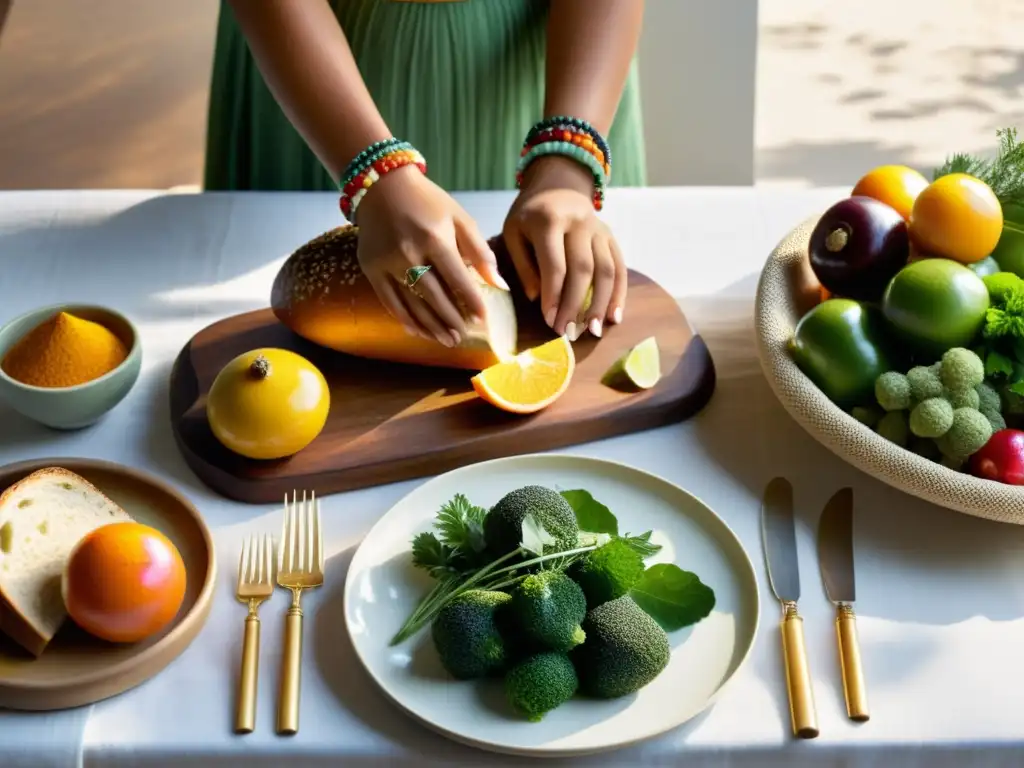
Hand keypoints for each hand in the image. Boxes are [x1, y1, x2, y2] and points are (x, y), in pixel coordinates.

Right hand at [355, 167, 509, 346]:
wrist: (382, 186)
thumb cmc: (428, 202)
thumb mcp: (459, 218)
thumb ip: (480, 251)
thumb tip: (499, 284)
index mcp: (434, 238)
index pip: (457, 279)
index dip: (471, 301)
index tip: (482, 319)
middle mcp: (408, 252)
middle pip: (434, 296)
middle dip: (451, 320)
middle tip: (464, 336)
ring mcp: (387, 263)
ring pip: (412, 304)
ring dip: (431, 326)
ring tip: (447, 340)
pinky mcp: (371, 268)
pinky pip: (389, 301)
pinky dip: (405, 319)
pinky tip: (418, 331)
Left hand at [502, 155, 626, 337]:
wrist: (557, 184)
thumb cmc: (529, 215)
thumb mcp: (513, 233)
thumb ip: (523, 265)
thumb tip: (539, 298)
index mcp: (549, 220)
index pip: (555, 265)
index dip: (554, 297)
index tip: (550, 322)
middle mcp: (579, 223)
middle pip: (584, 270)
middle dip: (576, 305)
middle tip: (569, 332)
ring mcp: (599, 229)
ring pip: (606, 270)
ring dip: (601, 304)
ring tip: (594, 330)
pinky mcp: (611, 237)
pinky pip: (619, 267)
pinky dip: (619, 294)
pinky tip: (614, 317)